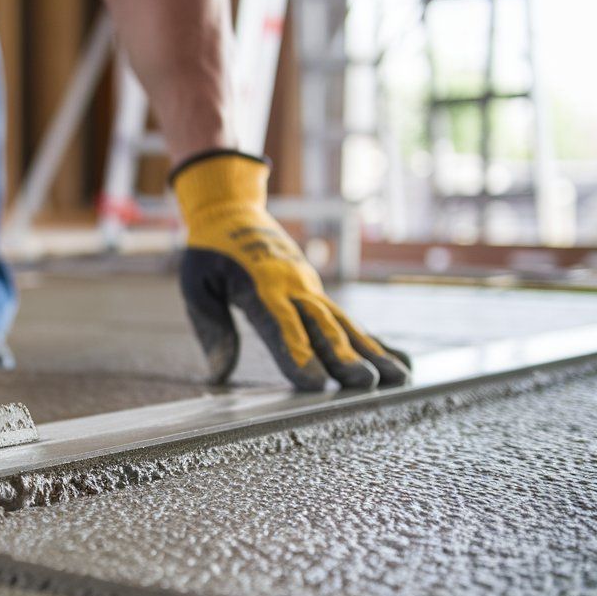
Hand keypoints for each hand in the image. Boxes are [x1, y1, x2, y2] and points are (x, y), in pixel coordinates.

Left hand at [173, 151, 408, 390]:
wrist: (233, 212)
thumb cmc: (209, 252)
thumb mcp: (196, 285)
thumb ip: (211, 328)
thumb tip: (218, 374)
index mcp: (259, 286)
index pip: (280, 325)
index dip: (297, 353)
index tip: (314, 382)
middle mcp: (293, 287)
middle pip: (322, 326)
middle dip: (344, 357)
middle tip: (366, 384)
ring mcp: (310, 289)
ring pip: (344, 324)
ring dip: (371, 352)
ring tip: (399, 379)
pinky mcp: (318, 293)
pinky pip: (348, 320)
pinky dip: (375, 342)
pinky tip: (401, 362)